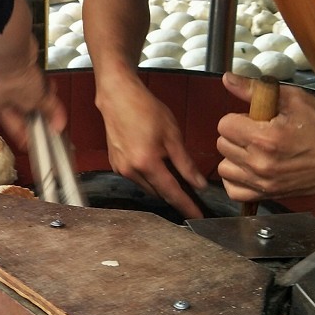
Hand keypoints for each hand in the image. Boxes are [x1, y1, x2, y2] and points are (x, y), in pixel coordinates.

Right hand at [0, 63, 66, 150]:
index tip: (41, 142)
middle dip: (41, 112)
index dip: (30, 136)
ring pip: (31, 95)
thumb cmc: (14, 78)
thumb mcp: (35, 100)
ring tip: (50, 94)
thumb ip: (49, 112)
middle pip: (25, 109)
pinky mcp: (20, 69)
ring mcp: (11, 81)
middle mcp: (2, 94)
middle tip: (53, 118)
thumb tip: (58, 125)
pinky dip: (42, 84)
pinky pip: (34, 82)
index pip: (16, 128)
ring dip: (43, 96)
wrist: (14, 51)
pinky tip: (48, 83)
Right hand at [97, 77, 206, 218]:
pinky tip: (154, 163)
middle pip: (158, 193)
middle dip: (174, 194)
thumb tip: (199, 184)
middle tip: (191, 192)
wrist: (118, 97)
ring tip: (172, 172)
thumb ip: (186, 163)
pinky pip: (136, 178)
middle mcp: (130, 171)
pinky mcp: (115, 164)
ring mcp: (120, 168)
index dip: (186, 206)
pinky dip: (148, 176)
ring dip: (160, 184)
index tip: (197, 217)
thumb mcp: (172, 135)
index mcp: (146, 164)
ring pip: (147, 186)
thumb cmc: (145, 110)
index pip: (171, 192)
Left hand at [217, 72, 314, 200]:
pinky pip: (234, 190)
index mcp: (265, 138)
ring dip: (235, 157)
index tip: (255, 119)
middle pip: (223, 144)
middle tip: (258, 133)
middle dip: (237, 135)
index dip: (238, 118)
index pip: (225, 125)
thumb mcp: (293, 98)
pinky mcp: (268, 194)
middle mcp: (260, 163)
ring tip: (254, 151)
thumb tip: (226, 79)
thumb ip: (254, 89)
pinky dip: (237, 179)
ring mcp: (263, 182)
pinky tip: (249, 168)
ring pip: (225, 167)